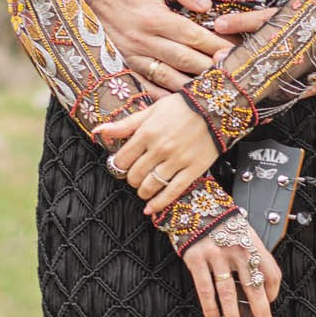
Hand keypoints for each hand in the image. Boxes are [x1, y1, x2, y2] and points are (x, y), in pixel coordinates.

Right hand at [80, 0, 228, 88]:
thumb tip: (206, 5)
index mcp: (153, 17)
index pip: (193, 36)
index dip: (217, 45)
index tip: (236, 51)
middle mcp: (143, 40)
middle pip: (185, 60)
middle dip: (211, 68)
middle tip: (234, 75)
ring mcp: (132, 55)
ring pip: (167, 78)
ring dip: (192, 86)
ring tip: (214, 90)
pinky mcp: (123, 63)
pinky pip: (145, 85)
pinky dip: (163, 96)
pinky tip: (180, 101)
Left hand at [96, 92, 217, 214]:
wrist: (215, 108)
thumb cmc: (182, 107)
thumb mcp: (151, 110)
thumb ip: (125, 124)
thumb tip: (100, 131)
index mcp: (147, 132)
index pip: (122, 159)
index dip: (118, 165)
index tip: (122, 166)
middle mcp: (160, 148)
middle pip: (134, 175)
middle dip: (131, 178)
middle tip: (135, 176)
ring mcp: (177, 160)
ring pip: (150, 186)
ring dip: (142, 191)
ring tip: (143, 188)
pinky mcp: (193, 170)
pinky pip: (173, 191)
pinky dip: (159, 203)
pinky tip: (151, 209)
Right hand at [183, 212, 279, 316]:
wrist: (191, 200)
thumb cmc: (219, 220)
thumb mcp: (242, 231)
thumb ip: (250, 256)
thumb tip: (257, 290)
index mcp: (253, 242)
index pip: (272, 272)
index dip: (274, 293)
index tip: (271, 306)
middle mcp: (238, 248)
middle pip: (255, 288)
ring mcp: (216, 254)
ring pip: (229, 295)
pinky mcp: (195, 258)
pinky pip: (205, 290)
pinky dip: (210, 311)